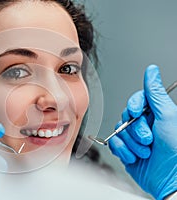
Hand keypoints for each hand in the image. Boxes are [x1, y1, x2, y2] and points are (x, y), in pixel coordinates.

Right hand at [108, 65, 176, 199]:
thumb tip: (152, 71)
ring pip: (118, 131)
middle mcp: (143, 124)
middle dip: (135, 130)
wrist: (169, 179)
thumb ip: (155, 93)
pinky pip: (114, 144)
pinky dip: (124, 151)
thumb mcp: (168, 116)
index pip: (136, 100)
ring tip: (145, 151)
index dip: (134, 105)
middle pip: (125, 116)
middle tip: (149, 139)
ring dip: (131, 144)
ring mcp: (133, 138)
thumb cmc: (175, 151)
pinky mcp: (125, 150)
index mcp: (155, 114)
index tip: (137, 112)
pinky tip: (136, 157)